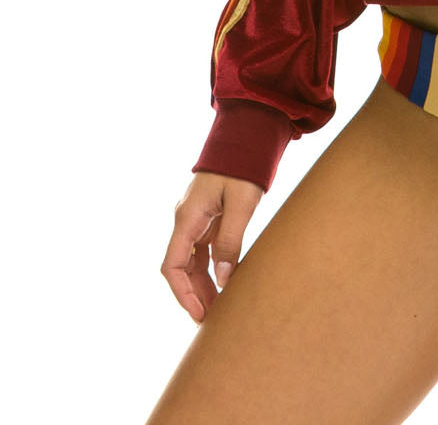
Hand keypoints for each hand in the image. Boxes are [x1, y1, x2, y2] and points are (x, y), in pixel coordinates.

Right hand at [160, 171, 263, 322]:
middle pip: (181, 267)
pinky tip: (225, 282)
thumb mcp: (241, 204)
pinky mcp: (210, 216)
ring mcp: (197, 218)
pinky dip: (212, 268)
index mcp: (187, 217)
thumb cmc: (243, 166)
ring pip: (193, 260)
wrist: (247, 135)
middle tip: (214, 319)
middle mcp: (186, 219)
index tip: (199, 315)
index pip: (173, 266)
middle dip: (194, 294)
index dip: (183, 294)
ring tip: (221, 307)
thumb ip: (230, 241)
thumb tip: (222, 281)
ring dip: (203, 284)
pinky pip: (204, 249)